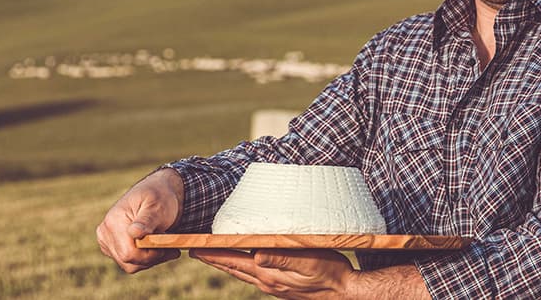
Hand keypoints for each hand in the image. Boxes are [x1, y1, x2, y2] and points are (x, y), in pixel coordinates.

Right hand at [96, 168, 184, 272]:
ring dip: (151, 259)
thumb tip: (134, 233)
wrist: (157, 193)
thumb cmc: (159, 197)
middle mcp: (105, 233)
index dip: (152, 255)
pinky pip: (130, 263)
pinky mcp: (113, 248)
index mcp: (113, 221)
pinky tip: (156, 247)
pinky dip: (145, 259)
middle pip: (128, 261)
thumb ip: (147, 220)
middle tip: (173, 248)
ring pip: (129, 265)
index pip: (129, 252)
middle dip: (153, 258)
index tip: (171, 248)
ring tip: (166, 245)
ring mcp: (107, 241)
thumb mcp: (157, 205)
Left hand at [190, 248, 354, 298]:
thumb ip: (281, 258)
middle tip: (196, 251)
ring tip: (215, 256)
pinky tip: (246, 265)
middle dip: (214, 259)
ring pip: (243, 273)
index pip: (234, 261)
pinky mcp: (283, 287)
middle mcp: (267, 282)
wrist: (345, 292)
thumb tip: (255, 254)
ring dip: (227, 264)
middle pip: (234, 268)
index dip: (214, 254)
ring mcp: (274, 286)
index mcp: (269, 274)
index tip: (194, 247)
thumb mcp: (307, 261)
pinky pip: (255, 276)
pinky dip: (243, 268)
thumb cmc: (330, 272)